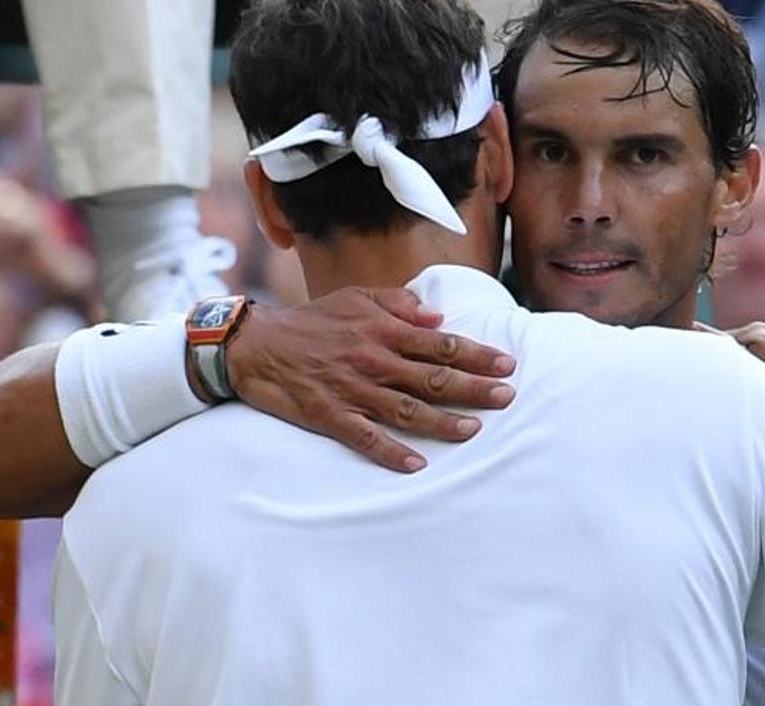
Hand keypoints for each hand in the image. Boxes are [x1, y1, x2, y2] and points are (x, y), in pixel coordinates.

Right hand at [225, 287, 516, 472]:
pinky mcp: (330, 416)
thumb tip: (437, 317)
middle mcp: (373, 360)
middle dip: (473, 387)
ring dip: (442, 422)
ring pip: (407, 410)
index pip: (440, 344)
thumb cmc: (312, 320)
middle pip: (432, 377)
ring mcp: (352, 390)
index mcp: (382, 330)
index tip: (507, 364)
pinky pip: (366, 438)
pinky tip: (416, 466)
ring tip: (474, 430)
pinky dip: (391, 453)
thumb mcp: (356, 297)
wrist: (257, 345)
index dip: (476, 354)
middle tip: (507, 396)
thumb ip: (398, 304)